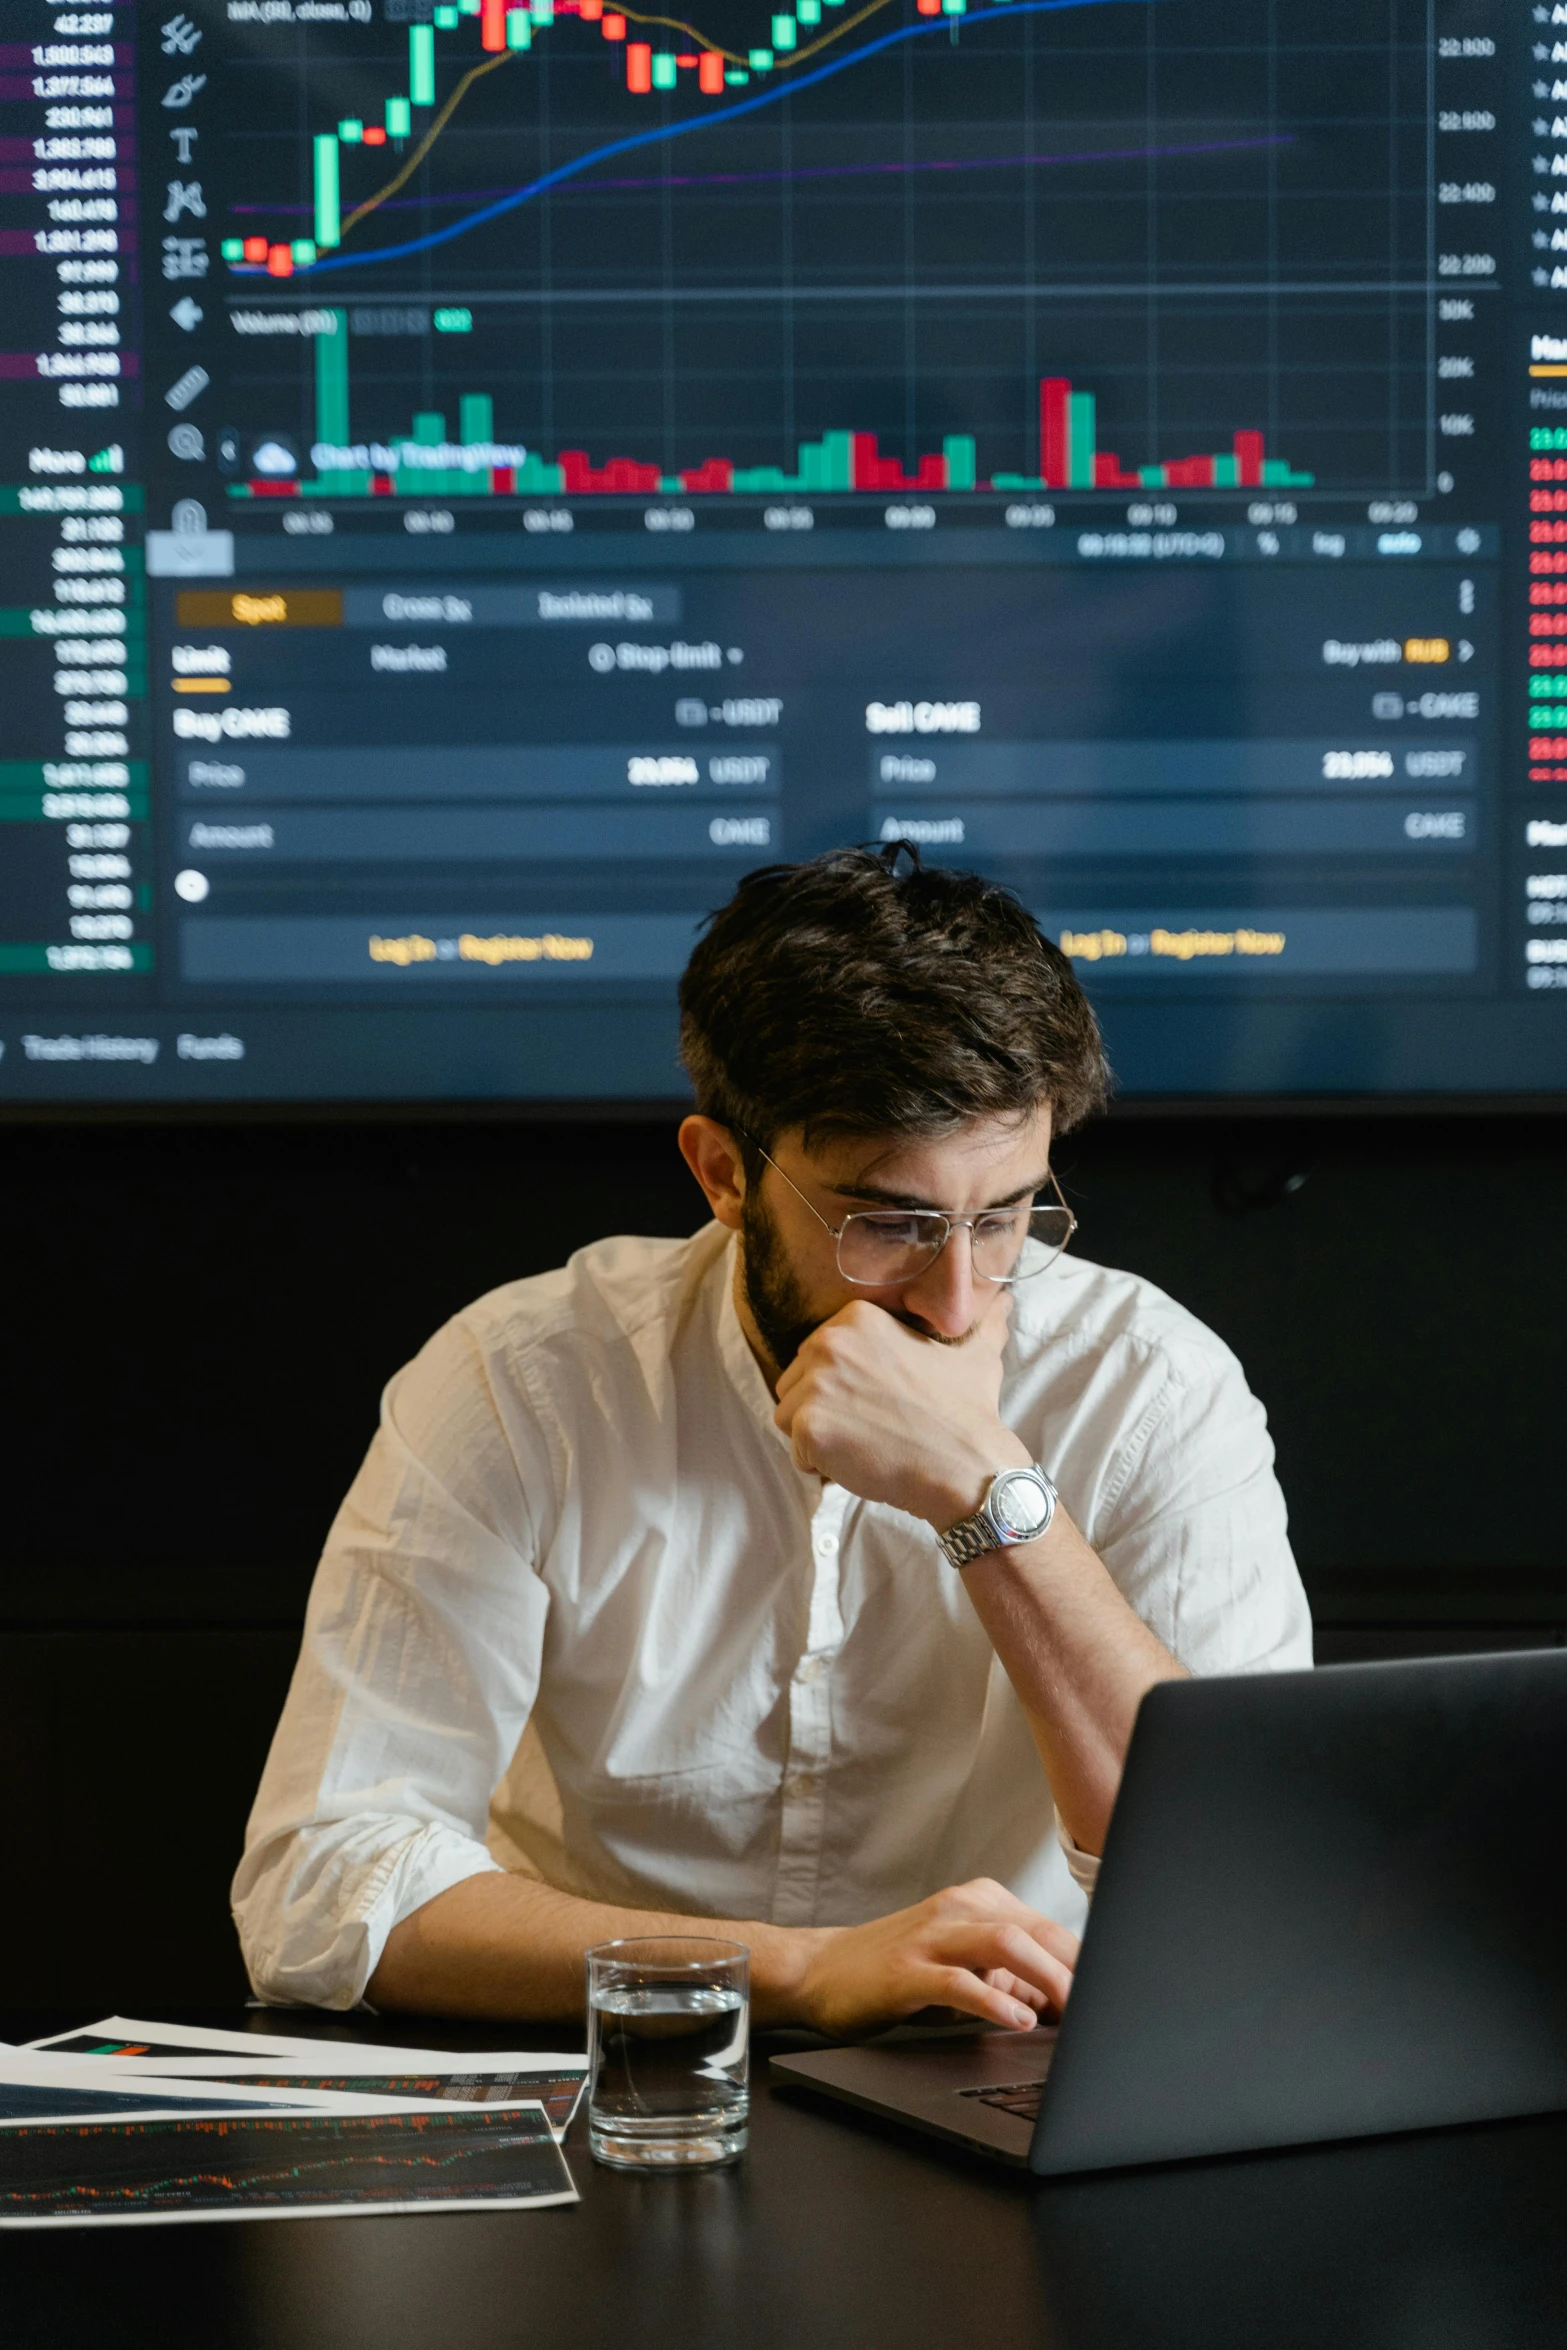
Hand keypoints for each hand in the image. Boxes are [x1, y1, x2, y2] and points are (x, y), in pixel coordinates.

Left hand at [772, 1293, 1027, 1527]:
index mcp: (857, 1318)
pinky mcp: (808, 1427)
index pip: (818, 1354)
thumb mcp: (975, 1353)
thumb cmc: (967, 1411)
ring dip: (820, 1437)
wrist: (966, 1465)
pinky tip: (860, 1463)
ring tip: (866, 1444)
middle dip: (826, 1408)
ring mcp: (816, 1386)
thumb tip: (1003, 1301)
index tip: (878, 1400)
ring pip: (790, 1417)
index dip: (844, 1384)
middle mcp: (829, 1343)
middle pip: (797, 1382)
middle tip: (872, 1426)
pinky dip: (822, 1466)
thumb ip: (983, 1321)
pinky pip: (796, 1452)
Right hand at [790, 1878, 1077, 2037]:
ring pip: (1005, 1942)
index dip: (1084, 1966)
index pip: (1048, 1928)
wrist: (820, 1971)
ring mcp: (930, 1936)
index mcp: (979, 1902)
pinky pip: (958, 1980)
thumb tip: (1070, 2005)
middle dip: (1077, 1972)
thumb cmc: (898, 1972)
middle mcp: (958, 1908)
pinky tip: (1018, 2019)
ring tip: (1072, 2011)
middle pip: (1036, 1930)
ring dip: (1047, 1977)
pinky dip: (994, 1999)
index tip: (1112, 1998)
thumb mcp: (963, 1967)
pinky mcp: (906, 1970)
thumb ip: (1012, 1976)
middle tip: (1104, 2011)